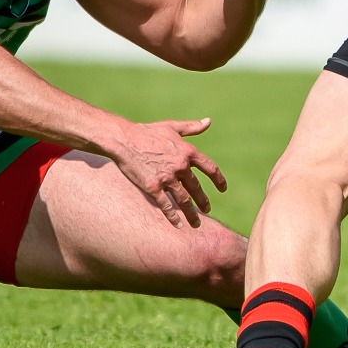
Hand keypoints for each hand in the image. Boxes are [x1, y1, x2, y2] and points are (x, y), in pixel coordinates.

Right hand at [106, 117, 226, 226]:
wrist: (124, 139)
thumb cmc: (147, 132)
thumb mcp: (172, 126)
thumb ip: (192, 127)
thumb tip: (208, 122)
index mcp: (187, 151)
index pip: (210, 168)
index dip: (218, 180)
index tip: (223, 189)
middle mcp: (180, 166)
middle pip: (197, 188)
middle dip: (203, 201)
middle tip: (207, 209)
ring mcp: (167, 178)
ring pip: (184, 200)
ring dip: (191, 214)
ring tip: (196, 224)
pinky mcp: (153, 187)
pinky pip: (166, 205)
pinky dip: (173, 217)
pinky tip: (178, 225)